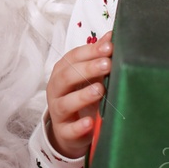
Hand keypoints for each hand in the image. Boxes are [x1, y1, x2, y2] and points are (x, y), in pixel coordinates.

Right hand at [45, 32, 113, 159]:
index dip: (90, 52)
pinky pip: (69, 129)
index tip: (109, 47)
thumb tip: (112, 35)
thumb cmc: (80, 95)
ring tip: (100, 90)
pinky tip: (90, 122)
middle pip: (67, 77)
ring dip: (82, 96)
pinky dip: (79, 126)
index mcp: (62, 72)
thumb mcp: (89, 76)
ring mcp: (58, 111)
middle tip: (107, 64)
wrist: (70, 130)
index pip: (73, 58)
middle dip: (87, 69)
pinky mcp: (64, 131)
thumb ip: (98, 57)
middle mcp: (56, 89)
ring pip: (66, 102)